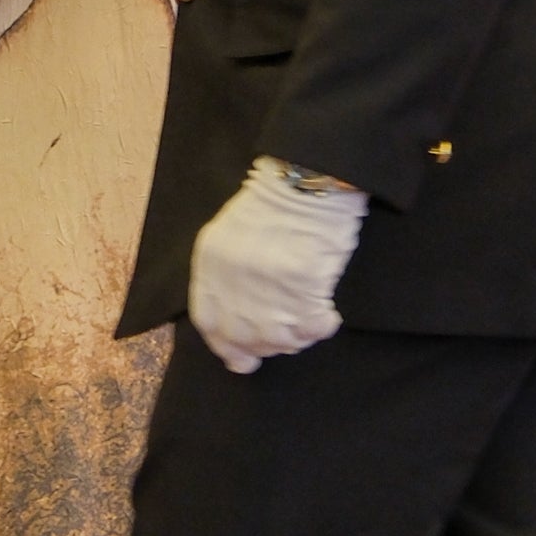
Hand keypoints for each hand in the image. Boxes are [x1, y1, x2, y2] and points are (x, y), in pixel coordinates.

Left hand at [187, 158, 367, 373]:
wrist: (306, 178)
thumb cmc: (273, 206)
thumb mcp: (230, 237)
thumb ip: (227, 277)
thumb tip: (237, 325)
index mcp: (211, 263)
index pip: (208, 321)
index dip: (225, 345)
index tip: (240, 358)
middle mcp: (233, 279)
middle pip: (244, 337)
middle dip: (263, 348)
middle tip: (282, 344)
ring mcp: (268, 284)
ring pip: (279, 338)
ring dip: (296, 339)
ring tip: (307, 323)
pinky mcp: (303, 284)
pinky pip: (313, 326)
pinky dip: (322, 327)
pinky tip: (327, 316)